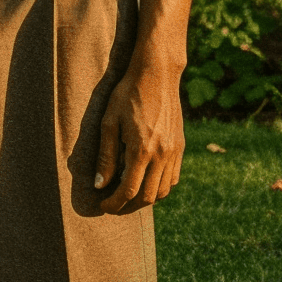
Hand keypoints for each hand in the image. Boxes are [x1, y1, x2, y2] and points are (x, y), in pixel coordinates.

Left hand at [93, 48, 184, 213]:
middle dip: (128, 207)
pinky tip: (147, 182)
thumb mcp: (109, 122)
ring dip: (145, 199)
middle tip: (114, 206)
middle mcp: (161, 155)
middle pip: (147, 197)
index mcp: (141, 150)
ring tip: (129, 197)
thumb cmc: (127, 95)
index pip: (128, 191)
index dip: (114, 204)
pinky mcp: (180, 146)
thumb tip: (100, 185)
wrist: (156, 75)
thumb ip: (106, 156)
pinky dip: (160, 187)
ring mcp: (174, 151)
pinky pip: (173, 178)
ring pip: (162, 191)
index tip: (103, 206)